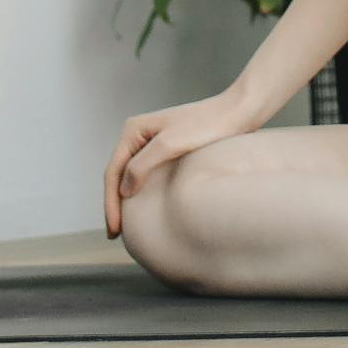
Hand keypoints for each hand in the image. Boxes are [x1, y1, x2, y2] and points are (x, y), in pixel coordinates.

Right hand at [103, 91, 258, 239]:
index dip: (111, 203)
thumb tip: (124, 190)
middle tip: (114, 234)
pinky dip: (140, 192)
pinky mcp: (167, 149)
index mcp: (133, 130)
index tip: (115, 230)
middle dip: (114, 204)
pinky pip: (145, 174)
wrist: (237, 113)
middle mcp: (138, 134)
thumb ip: (143, 165)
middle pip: (118, 174)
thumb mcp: (170, 144)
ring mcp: (151, 142)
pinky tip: (143, 208)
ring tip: (125, 227)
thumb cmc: (207, 125)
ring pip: (130, 175)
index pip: (113, 172)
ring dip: (124, 200)